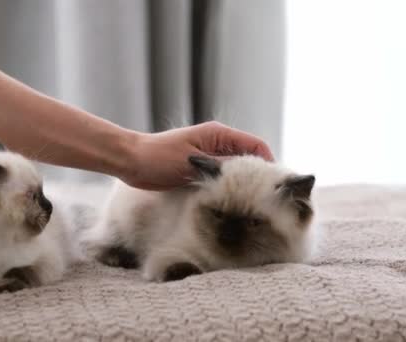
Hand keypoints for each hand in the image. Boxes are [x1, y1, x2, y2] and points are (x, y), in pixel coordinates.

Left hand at [123, 122, 273, 189]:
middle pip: (248, 159)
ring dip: (241, 184)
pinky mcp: (199, 169)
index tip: (274, 184)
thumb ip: (222, 167)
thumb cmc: (158, 158)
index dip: (268, 163)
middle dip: (257, 176)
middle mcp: (217, 144)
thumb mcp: (194, 163)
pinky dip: (226, 188)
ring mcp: (208, 157)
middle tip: (264, 199)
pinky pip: (220, 178)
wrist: (131, 162)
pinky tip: (229, 202)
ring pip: (235, 171)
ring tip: (249, 203)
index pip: (256, 146)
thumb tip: (249, 174)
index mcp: (219, 134)